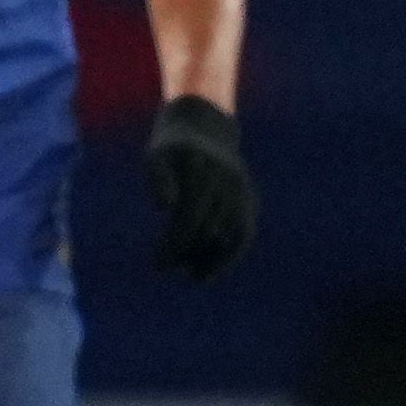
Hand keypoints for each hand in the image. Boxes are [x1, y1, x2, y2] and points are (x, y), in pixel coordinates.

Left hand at [145, 96, 253, 278]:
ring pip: (232, 234)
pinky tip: (211, 271)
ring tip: (193, 276)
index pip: (188, 217)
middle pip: (209, 228)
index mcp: (201, 171)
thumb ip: (157, 179)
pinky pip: (245, 232)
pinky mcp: (249, 199)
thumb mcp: (156, 158)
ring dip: (212, 259)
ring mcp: (241, 190)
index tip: (157, 265)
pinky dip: (231, 255)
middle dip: (186, 253)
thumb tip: (163, 207)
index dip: (174, 244)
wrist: (203, 129)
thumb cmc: (171, 150)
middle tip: (164, 266)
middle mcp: (226, 180)